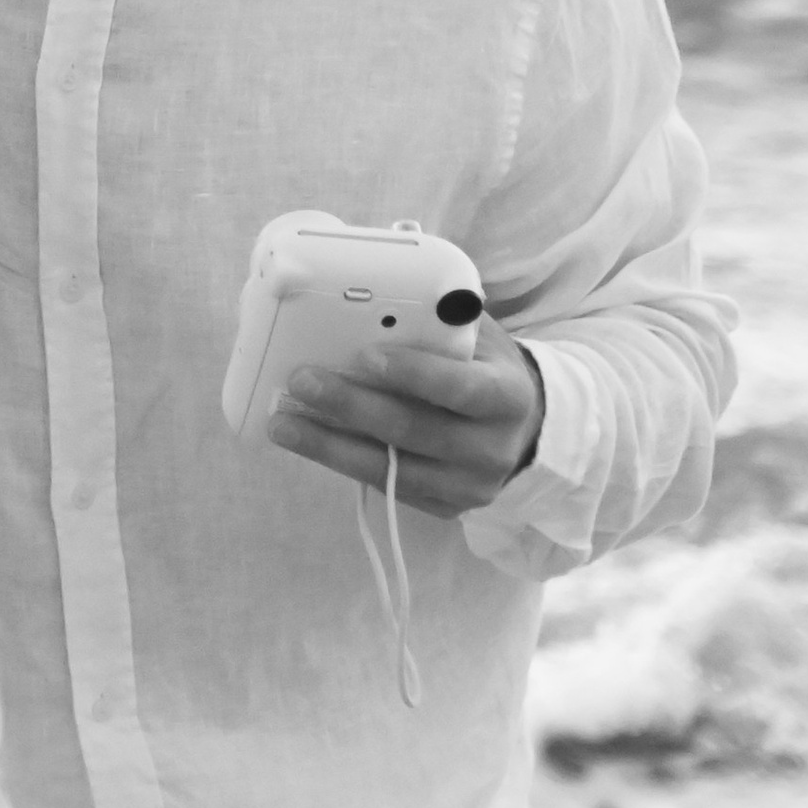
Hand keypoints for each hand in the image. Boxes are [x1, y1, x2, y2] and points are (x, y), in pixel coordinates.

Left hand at [267, 314, 544, 520]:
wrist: (524, 431)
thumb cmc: (488, 369)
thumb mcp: (480, 339)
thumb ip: (441, 323)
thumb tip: (378, 300)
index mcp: (508, 397)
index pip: (462, 388)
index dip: (414, 374)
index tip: (365, 356)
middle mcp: (491, 449)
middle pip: (413, 431)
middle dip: (350, 406)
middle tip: (301, 382)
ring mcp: (467, 486)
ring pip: (389, 469)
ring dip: (328, 445)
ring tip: (282, 422)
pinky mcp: (444, 508)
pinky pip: (386, 486)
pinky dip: (342, 462)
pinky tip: (309, 441)